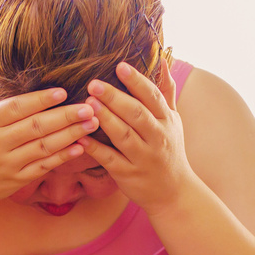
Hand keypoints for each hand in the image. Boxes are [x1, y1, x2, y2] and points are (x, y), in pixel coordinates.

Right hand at [0, 71, 101, 209]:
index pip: (16, 108)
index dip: (40, 100)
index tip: (63, 92)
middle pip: (36, 127)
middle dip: (65, 116)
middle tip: (89, 107)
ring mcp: (8, 164)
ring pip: (44, 147)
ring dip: (70, 135)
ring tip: (92, 123)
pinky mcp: (17, 180)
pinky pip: (44, 167)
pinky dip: (63, 157)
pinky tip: (81, 146)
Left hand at [80, 61, 197, 213]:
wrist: (174, 193)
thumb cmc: (169, 150)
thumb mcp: (173, 120)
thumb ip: (166, 92)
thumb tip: (164, 61)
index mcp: (166, 121)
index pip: (152, 97)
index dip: (136, 81)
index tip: (120, 66)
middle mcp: (157, 138)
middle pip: (136, 114)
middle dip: (115, 98)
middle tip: (93, 83)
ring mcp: (143, 158)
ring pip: (123, 136)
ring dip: (105, 119)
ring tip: (87, 104)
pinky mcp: (128, 175)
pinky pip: (110, 160)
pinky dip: (95, 149)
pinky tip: (80, 138)